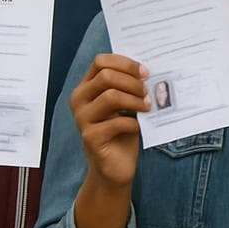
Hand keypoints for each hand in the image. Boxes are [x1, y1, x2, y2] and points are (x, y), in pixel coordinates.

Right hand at [71, 54, 148, 188]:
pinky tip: (139, 126)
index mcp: (86, 87)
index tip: (145, 72)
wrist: (115, 166)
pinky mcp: (90, 137)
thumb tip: (149, 71)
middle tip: (148, 91)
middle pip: (106, 76)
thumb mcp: (126, 104)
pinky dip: (133, 122)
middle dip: (132, 82)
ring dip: (135, 100)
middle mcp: (79, 100)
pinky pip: (116, 122)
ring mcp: (82, 119)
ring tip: (147, 106)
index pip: (100, 61)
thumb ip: (130, 86)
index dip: (125, 63)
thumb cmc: (123, 131)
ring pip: (111, 96)